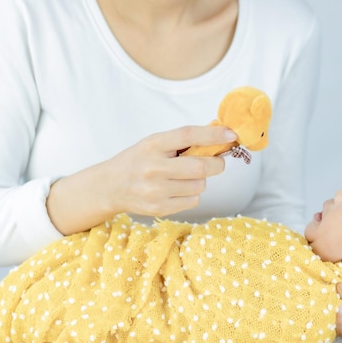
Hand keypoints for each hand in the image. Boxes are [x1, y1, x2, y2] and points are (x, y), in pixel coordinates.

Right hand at [47, 126, 235, 234]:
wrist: (111, 186)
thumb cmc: (139, 160)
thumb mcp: (155, 143)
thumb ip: (184, 140)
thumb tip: (220, 133)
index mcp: (153, 145)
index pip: (187, 135)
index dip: (212, 134)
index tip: (231, 133)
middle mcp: (153, 168)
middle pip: (200, 167)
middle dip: (217, 164)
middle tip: (217, 161)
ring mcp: (155, 191)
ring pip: (200, 186)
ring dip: (200, 180)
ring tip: (184, 177)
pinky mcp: (159, 209)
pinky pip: (193, 201)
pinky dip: (191, 195)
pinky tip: (176, 190)